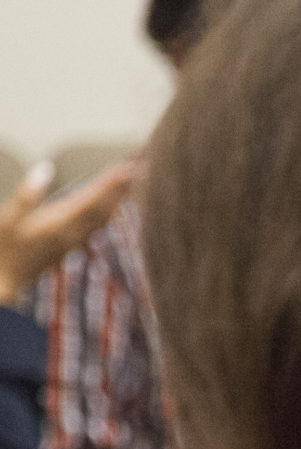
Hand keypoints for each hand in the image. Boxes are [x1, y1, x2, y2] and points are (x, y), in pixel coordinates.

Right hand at [0, 159, 137, 300]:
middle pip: (104, 208)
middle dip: (121, 188)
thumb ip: (28, 194)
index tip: (128, 168)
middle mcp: (73, 233)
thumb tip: (45, 168)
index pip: (92, 199)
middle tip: (139, 169)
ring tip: (132, 183)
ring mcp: (73, 241)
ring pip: (103, 218)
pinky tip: (112, 208)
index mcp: (60, 224)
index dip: (110, 183)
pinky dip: (108, 212)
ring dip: (118, 199)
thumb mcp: (7, 218)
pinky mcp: (69, 246)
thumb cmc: (2, 247)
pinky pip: (96, 227)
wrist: (4, 281)